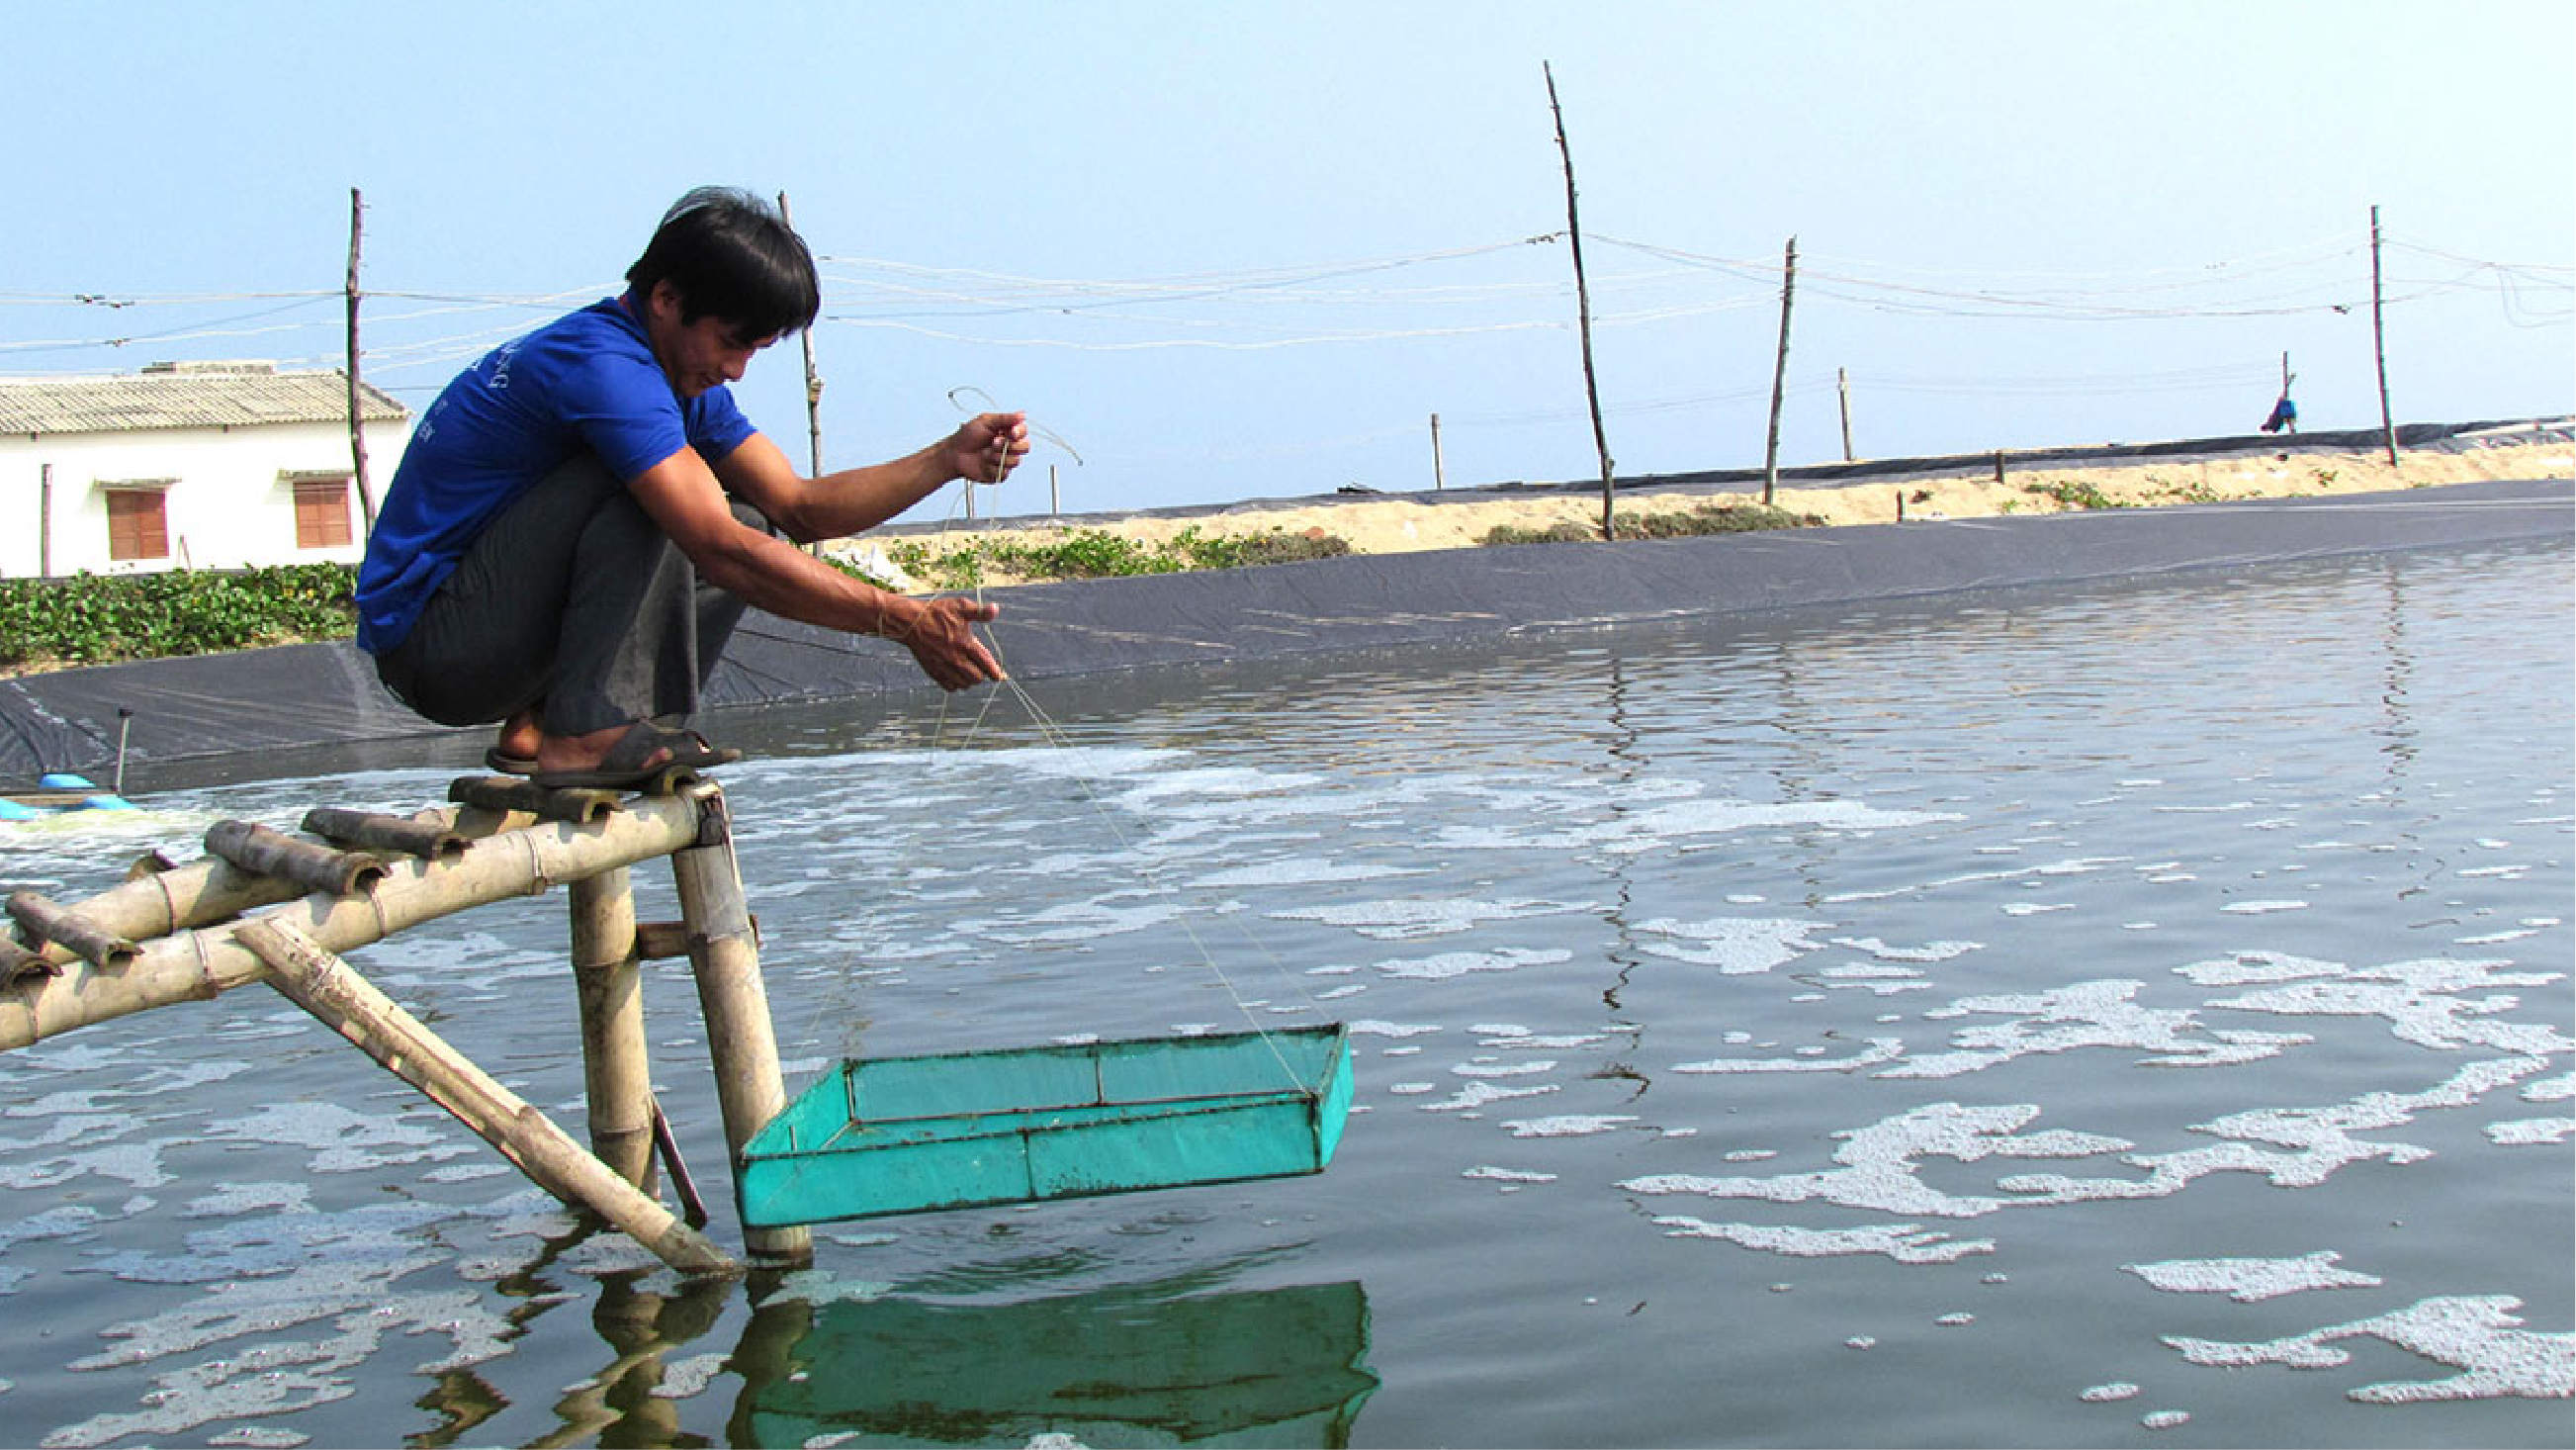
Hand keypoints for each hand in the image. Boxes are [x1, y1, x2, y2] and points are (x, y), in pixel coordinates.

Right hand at [891, 595, 1006, 689]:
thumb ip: (980, 612)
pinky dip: (956, 684)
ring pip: (964, 684)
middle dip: (982, 674)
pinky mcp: (934, 672)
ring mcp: (944, 667)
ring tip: (968, 669)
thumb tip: (995, 609)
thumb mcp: (960, 606)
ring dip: (969, 679)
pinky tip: (956, 674)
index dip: (995, 672)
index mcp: (966, 644)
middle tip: (979, 666)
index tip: (999, 676)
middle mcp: (956, 659)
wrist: (911, 622)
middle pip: (977, 678)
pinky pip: (950, 687)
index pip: (986, 664)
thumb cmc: (936, 613)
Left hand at [950, 411, 1030, 484]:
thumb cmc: (966, 437)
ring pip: (1015, 461)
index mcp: (1007, 432)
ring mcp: (1004, 460)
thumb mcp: (984, 421)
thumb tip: (1022, 415)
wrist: (954, 454)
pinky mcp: (999, 474)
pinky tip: (984, 463)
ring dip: (998, 456)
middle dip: (1011, 445)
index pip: (1023, 431)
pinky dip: (993, 468)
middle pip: (1025, 447)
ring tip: (985, 453)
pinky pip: (1004, 473)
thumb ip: (1004, 418)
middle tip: (994, 442)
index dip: (1020, 432)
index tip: (1011, 432)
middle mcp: (1008, 446)